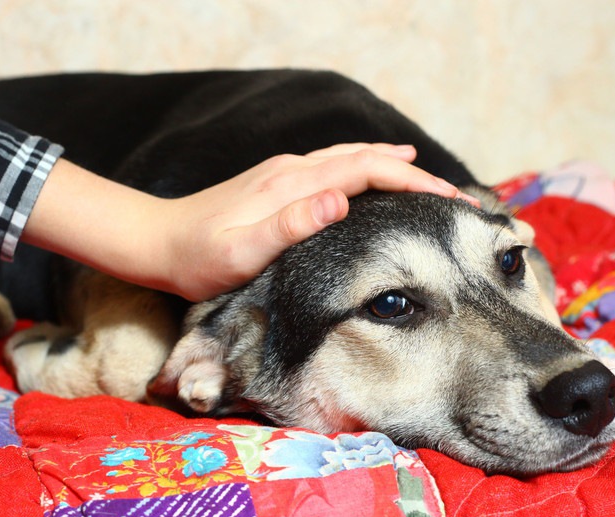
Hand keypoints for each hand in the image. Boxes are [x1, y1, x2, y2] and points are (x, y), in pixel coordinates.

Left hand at [24, 143, 469, 301]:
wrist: (156, 242)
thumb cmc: (197, 258)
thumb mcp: (240, 252)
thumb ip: (290, 225)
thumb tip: (340, 200)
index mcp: (293, 186)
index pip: (367, 172)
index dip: (413, 184)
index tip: (452, 201)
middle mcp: (294, 171)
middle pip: (367, 160)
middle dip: (416, 176)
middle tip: (459, 197)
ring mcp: (286, 173)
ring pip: (353, 160)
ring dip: (394, 168)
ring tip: (431, 182)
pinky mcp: (279, 183)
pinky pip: (337, 168)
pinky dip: (368, 170)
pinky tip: (375, 178)